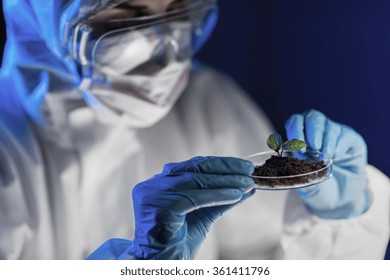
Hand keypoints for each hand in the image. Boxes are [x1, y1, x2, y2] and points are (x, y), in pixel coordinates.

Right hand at [86, 156, 254, 259]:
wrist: (160, 266)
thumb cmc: (177, 243)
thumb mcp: (204, 215)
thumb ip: (221, 199)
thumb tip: (245, 186)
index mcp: (161, 183)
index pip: (194, 166)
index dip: (221, 164)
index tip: (243, 166)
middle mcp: (153, 185)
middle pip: (195, 169)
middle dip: (226, 168)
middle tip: (248, 170)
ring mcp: (153, 194)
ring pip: (196, 181)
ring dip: (226, 181)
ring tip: (246, 183)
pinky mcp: (159, 207)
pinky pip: (194, 198)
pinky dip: (218, 195)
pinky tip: (235, 196)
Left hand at [285, 109, 368, 218]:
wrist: (342, 199)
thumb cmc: (320, 188)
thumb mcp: (307, 185)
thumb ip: (300, 176)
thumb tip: (291, 169)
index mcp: (300, 138)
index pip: (295, 122)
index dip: (295, 130)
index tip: (298, 148)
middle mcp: (316, 132)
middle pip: (312, 117)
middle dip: (311, 131)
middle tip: (313, 148)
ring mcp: (333, 133)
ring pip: (327, 126)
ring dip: (325, 141)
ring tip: (324, 156)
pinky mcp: (350, 138)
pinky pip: (344, 134)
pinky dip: (338, 146)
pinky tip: (336, 157)